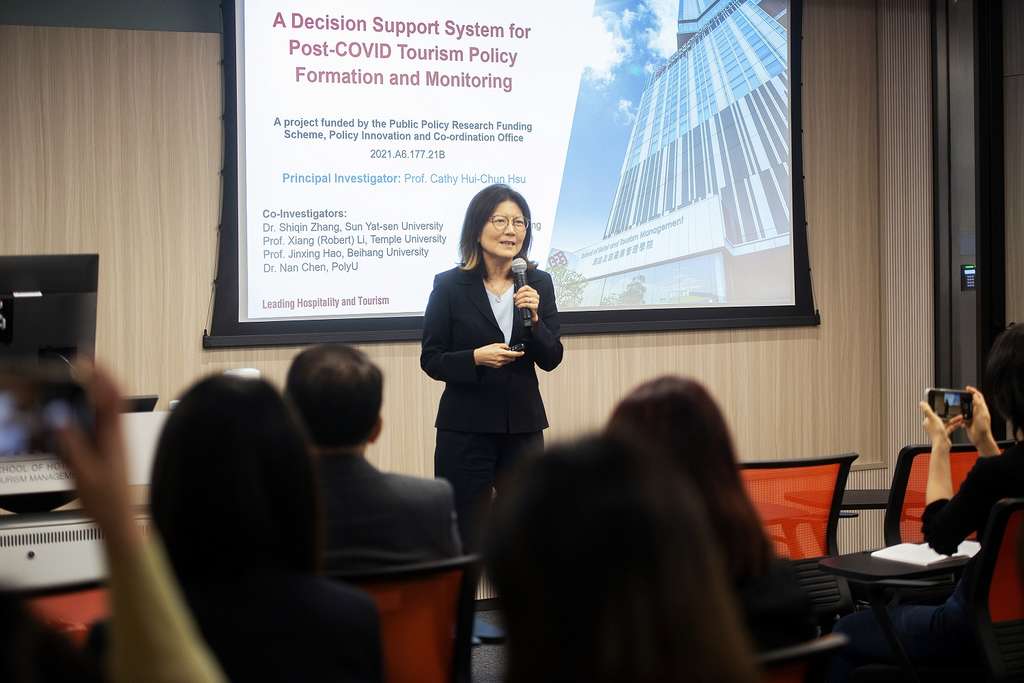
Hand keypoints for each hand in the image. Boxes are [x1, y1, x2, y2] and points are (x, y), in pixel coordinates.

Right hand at [55, 364, 139, 547]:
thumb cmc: (106, 501)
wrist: (119, 520)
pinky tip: (81, 409)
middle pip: (113, 396)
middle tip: (81, 363)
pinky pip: (102, 421)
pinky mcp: (110, 448)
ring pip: (108, 408)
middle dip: (99, 377)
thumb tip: (60, 419)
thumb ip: (71, 445)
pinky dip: (93, 409)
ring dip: (96, 391)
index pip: (113, 396)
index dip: (103, 375)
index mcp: (114, 437)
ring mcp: (115, 440)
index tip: (88, 360)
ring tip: (80, 379)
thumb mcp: (82, 473)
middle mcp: (118, 434)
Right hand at [473, 342, 523, 367]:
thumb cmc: (486, 350)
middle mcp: (501, 358)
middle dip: (512, 355)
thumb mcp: (495, 344)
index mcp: (501, 352)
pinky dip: (503, 360)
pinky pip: (503, 363)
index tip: (522, 353)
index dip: (519, 353)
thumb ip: (504, 345)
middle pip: (512, 358)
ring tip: (501, 354)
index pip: (514, 354)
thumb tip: (508, 348)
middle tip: (509, 352)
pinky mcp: (497, 366)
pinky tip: (498, 358)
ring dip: (507, 358)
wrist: (479, 356)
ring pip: (508, 361)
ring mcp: (499, 363)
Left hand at [513, 285, 540, 323]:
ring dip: (519, 301)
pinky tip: (519, 306)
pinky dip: (521, 305)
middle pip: (525, 293)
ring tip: (516, 303)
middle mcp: (536, 295)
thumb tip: (514, 296)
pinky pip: (527, 304)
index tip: (516, 294)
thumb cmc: (527, 305)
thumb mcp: (523, 299)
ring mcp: (536, 300)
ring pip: (526, 299)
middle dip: (518, 297)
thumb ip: (518, 296)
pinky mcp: (536, 306)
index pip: (526, 287)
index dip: (520, 290)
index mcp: (533, 291)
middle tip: (515, 300)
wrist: (531, 313)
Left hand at [919, 401, 961, 448]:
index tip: (945, 407)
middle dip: (949, 414)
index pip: (933, 413)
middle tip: (955, 412)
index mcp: (927, 421)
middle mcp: (932, 425)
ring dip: (953, 419)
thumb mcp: (932, 418)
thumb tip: (921, 403)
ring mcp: (938, 429)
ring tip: (960, 417)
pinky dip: (955, 425)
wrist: (942, 444)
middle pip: (941, 417)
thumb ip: (927, 410)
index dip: (939, 409)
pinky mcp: (944, 433)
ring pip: (947, 422)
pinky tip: (959, 423)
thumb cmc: (936, 433)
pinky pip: (950, 427)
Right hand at [963, 386, 999, 454]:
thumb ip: (978, 404)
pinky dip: (958, 419)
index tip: (967, 388)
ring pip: (964, 410)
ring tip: (957, 412)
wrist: (980, 439)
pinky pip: (961, 418)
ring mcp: (972, 417)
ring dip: (960, 411)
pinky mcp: (968, 422)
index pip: (978, 397)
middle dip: (964, 400)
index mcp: (982, 409)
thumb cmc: (983, 429)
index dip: (973, 391)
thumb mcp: (981, 414)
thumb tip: (975, 395)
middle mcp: (977, 412)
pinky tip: (958, 421)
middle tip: (959, 397)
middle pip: (970, 402)